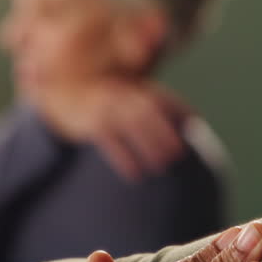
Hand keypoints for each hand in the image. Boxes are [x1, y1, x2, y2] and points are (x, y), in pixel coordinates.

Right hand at [38, 79, 191, 181]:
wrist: (67, 91)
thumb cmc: (110, 99)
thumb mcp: (133, 94)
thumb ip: (159, 104)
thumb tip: (194, 121)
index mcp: (135, 87)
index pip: (161, 97)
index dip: (178, 109)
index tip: (194, 124)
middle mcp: (122, 94)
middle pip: (146, 111)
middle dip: (163, 131)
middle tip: (179, 152)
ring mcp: (106, 109)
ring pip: (129, 125)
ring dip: (147, 145)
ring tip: (162, 165)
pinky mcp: (92, 125)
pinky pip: (108, 141)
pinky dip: (122, 158)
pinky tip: (135, 174)